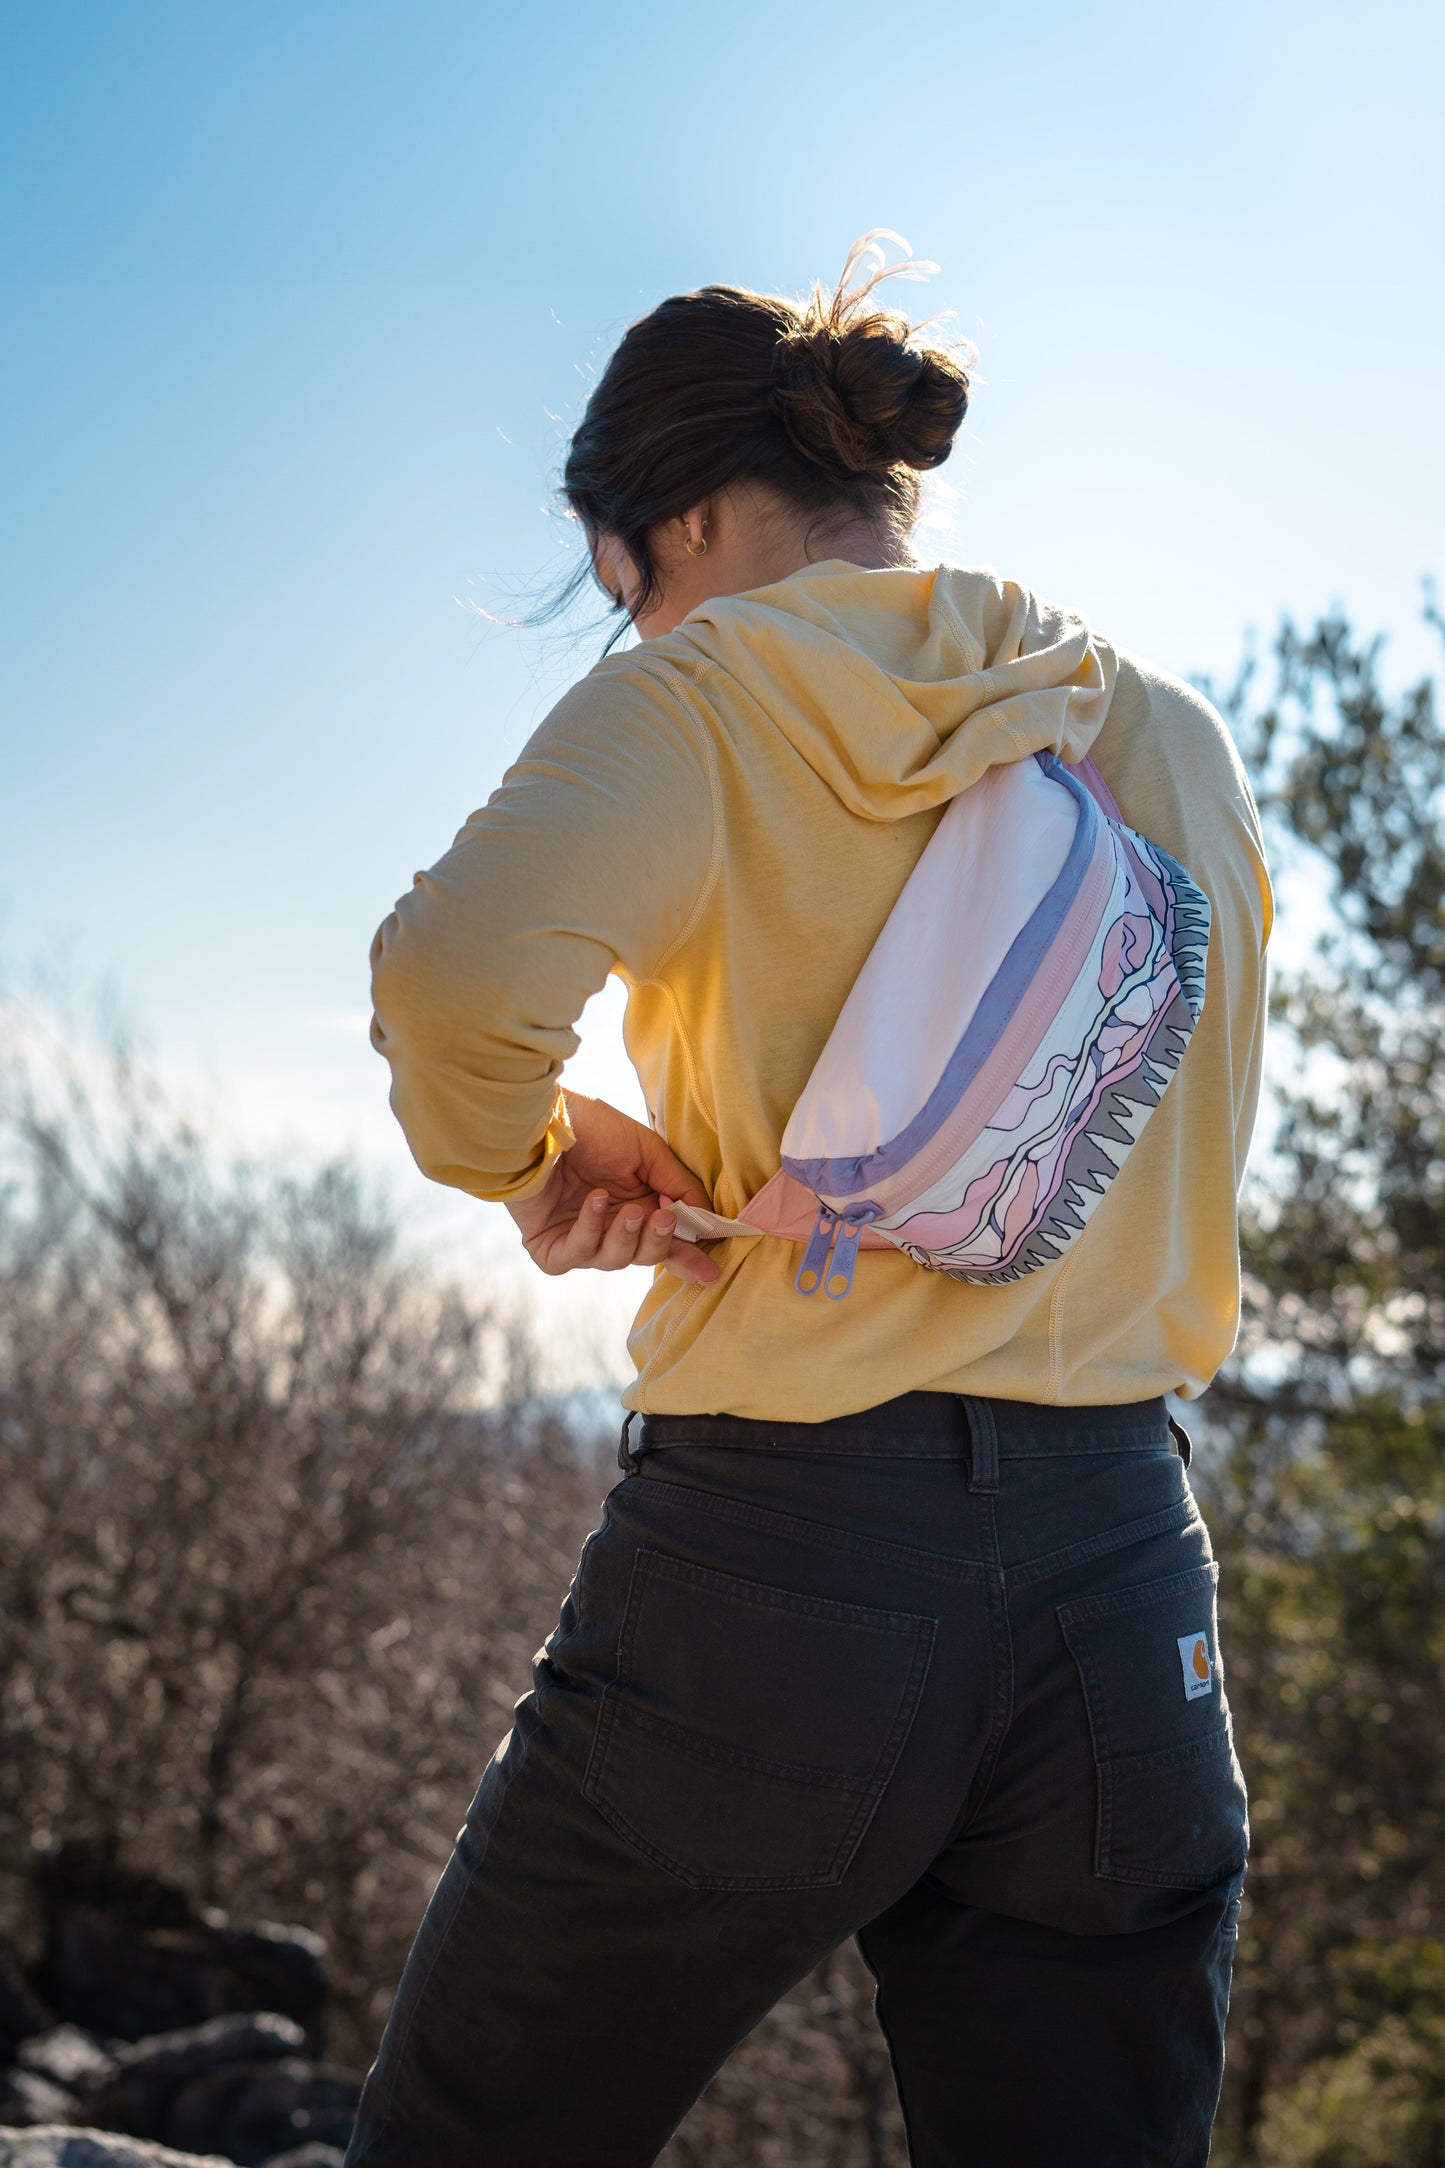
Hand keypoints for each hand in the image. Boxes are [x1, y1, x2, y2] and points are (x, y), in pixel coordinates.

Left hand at [506, 1092, 721, 1285]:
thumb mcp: (648, 1152)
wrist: (542, 1118)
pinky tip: (594, 1201)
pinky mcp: (550, 1247)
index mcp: (637, 1206)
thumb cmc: (593, 1128)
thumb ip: (680, 1187)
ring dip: (625, 1235)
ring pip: (613, 1260)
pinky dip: (590, 1231)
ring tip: (627, 1209)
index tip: (711, 1271)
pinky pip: (576, 1256)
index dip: (688, 1257)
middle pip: (644, 1256)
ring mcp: (579, 1238)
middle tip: (664, 1218)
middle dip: (658, 1242)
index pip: (666, 1242)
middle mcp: (609, 1226)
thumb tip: (709, 1220)